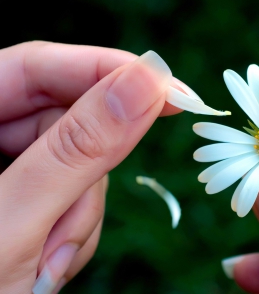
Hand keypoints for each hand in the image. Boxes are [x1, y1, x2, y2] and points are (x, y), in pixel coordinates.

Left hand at [0, 41, 179, 293]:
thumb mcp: (13, 227)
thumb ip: (77, 150)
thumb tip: (148, 83)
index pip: (37, 67)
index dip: (110, 70)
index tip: (172, 92)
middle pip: (63, 122)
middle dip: (86, 177)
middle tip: (69, 227)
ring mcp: (5, 169)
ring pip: (77, 163)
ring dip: (79, 214)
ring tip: (47, 262)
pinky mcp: (25, 195)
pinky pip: (73, 192)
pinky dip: (74, 227)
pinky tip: (48, 261)